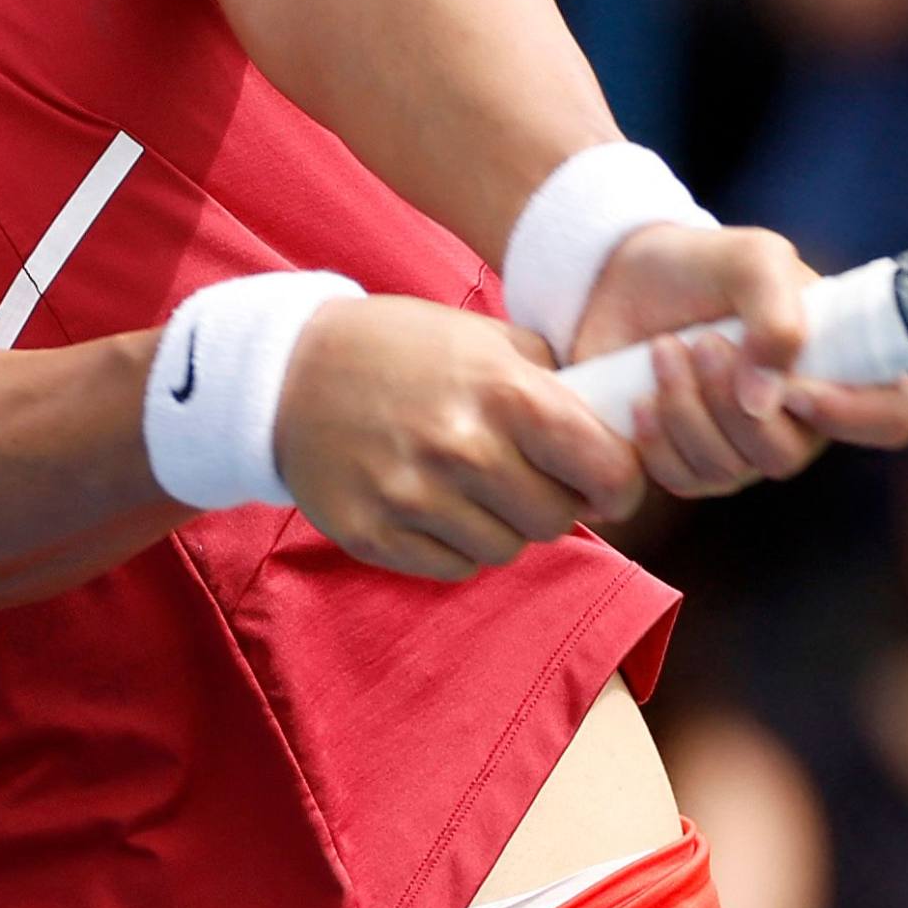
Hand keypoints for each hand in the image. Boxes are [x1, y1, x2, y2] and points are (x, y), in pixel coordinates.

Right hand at [275, 296, 644, 580]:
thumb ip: (554, 382)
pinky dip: (454, 545)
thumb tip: (617, 432)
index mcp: (505, 394)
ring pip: (506, 550)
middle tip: (525, 475)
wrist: (288, 372)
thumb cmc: (401, 349)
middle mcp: (463, 451)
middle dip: (552, 501)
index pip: (606, 471)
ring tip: (470, 485)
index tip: (607, 480)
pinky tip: (432, 504)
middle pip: (557, 520)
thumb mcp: (486, 338)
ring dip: (500, 525)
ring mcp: (414, 498)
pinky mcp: (373, 535)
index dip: (619, 481)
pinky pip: (453, 569)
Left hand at [568, 224, 907, 499]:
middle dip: (731, 402)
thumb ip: (776, 315)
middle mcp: (800, 420)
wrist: (628, 278)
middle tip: (702, 342)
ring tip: (663, 350)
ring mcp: (745, 450)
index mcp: (838, 367)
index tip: (797, 387)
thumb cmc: (706, 266)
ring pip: (729, 470)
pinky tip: (642, 397)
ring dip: (686, 408)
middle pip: (785, 456)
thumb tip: (769, 401)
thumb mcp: (752, 260)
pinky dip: (657, 440)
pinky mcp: (691, 464)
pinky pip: (684, 481)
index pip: (888, 416)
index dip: (854, 415)